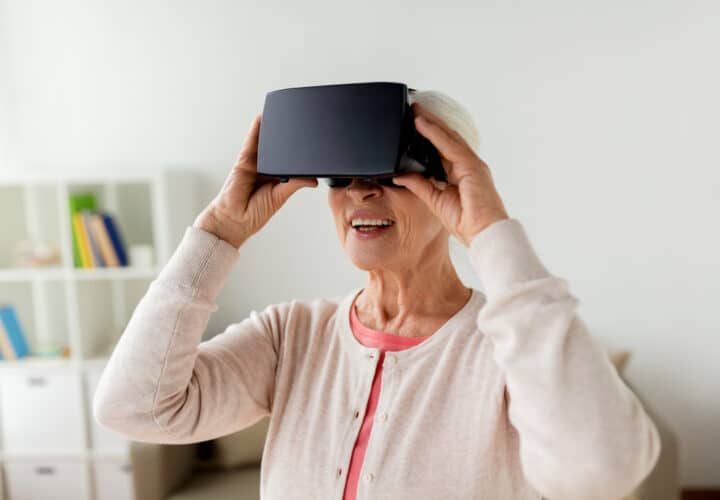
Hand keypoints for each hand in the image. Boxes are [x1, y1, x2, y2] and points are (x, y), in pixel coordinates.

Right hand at [193, 112, 317, 247]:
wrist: (234, 219)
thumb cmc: (254, 213)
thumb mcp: (280, 197)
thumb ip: (295, 184)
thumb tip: (313, 180)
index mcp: (276, 179)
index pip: (289, 162)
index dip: (297, 153)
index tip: (309, 142)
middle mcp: (265, 169)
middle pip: (277, 150)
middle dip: (285, 139)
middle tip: (298, 126)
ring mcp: (254, 164)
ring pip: (265, 143)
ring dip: (271, 131)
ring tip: (282, 117)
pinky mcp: (244, 161)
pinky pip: (250, 143)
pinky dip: (256, 130)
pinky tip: (262, 119)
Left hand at [391, 102, 508, 246]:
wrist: (483, 233)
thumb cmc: (466, 223)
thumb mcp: (435, 201)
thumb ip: (419, 185)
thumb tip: (400, 175)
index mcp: (461, 174)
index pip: (442, 149)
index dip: (429, 136)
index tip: (414, 125)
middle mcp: (468, 166)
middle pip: (446, 139)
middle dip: (430, 123)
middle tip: (414, 109)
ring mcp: (472, 164)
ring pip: (448, 137)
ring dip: (431, 123)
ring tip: (416, 111)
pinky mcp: (472, 166)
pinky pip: (450, 145)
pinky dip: (435, 134)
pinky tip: (422, 124)